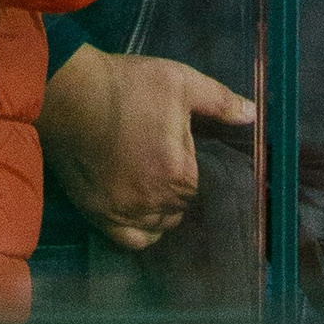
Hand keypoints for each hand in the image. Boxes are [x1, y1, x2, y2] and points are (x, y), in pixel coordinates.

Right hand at [37, 47, 254, 250]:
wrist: (69, 92)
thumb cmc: (126, 85)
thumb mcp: (179, 82)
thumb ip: (220, 102)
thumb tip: (254, 115)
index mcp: (178, 174)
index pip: (198, 187)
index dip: (187, 165)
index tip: (172, 146)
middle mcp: (153, 202)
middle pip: (178, 209)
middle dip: (174, 188)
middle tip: (157, 159)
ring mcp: (123, 212)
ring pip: (157, 227)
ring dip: (158, 210)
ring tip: (147, 182)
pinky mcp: (97, 214)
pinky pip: (129, 241)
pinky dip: (138, 231)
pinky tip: (136, 211)